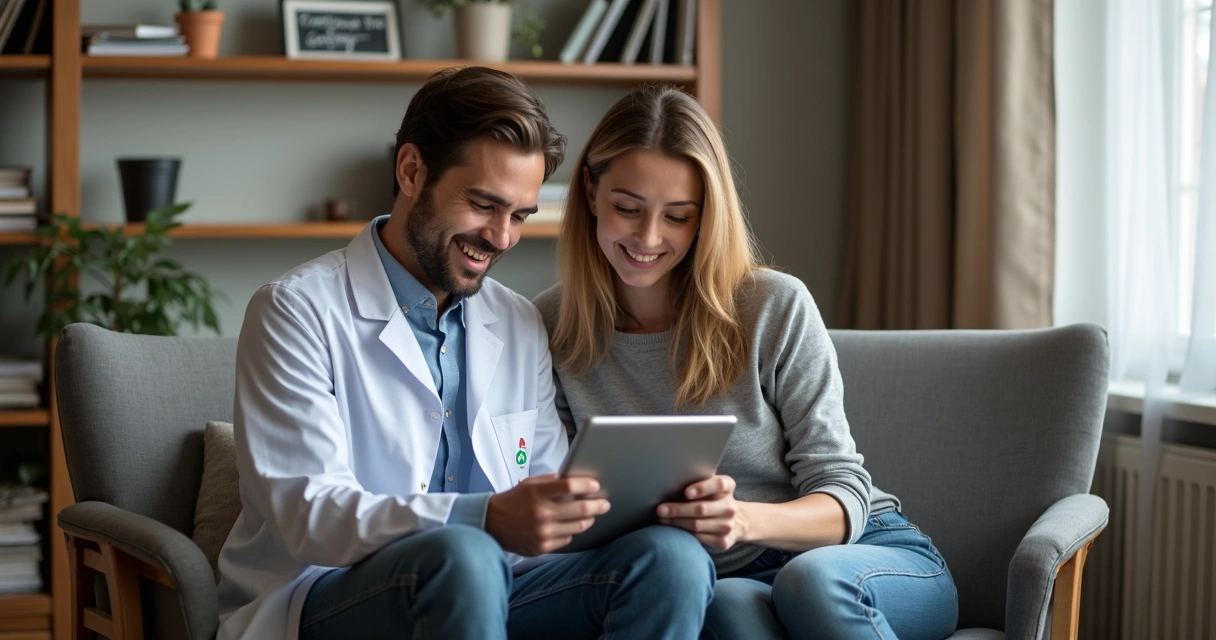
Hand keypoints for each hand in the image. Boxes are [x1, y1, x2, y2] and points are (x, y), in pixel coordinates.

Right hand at [485, 474, 610, 555]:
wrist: (492, 524)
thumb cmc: (513, 501)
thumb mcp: (529, 484)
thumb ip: (552, 482)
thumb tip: (576, 482)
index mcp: (537, 493)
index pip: (569, 486)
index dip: (586, 485)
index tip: (595, 485)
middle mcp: (541, 513)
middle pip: (581, 509)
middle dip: (598, 505)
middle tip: (605, 504)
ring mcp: (543, 533)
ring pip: (579, 526)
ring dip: (588, 519)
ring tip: (591, 515)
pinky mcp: (542, 547)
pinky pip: (567, 539)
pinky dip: (571, 531)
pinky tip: (569, 526)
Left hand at [657, 475, 748, 549]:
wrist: (737, 521)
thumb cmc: (713, 499)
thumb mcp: (711, 487)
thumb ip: (697, 483)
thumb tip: (668, 484)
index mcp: (728, 487)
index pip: (718, 485)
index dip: (702, 488)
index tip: (686, 493)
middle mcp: (730, 507)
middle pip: (702, 508)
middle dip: (678, 509)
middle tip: (660, 509)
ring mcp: (728, 526)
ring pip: (697, 525)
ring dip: (676, 522)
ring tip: (662, 519)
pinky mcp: (723, 541)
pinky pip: (698, 537)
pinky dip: (683, 533)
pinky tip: (673, 530)